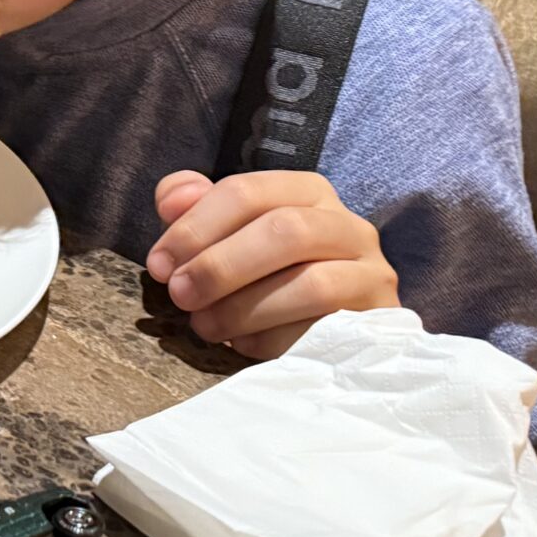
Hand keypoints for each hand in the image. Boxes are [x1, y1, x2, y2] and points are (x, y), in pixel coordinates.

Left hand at [145, 170, 399, 358]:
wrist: (331, 330)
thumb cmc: (266, 276)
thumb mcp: (226, 237)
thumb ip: (195, 209)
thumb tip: (172, 200)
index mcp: (306, 192)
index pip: (246, 192)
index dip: (194, 227)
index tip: (158, 264)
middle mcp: (347, 225)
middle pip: (284, 231)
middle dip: (220, 266)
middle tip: (179, 294)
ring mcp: (372, 273)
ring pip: (311, 285)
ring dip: (244, 308)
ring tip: (205, 326)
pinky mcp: (378, 321)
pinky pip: (323, 331)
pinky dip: (272, 339)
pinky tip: (243, 344)